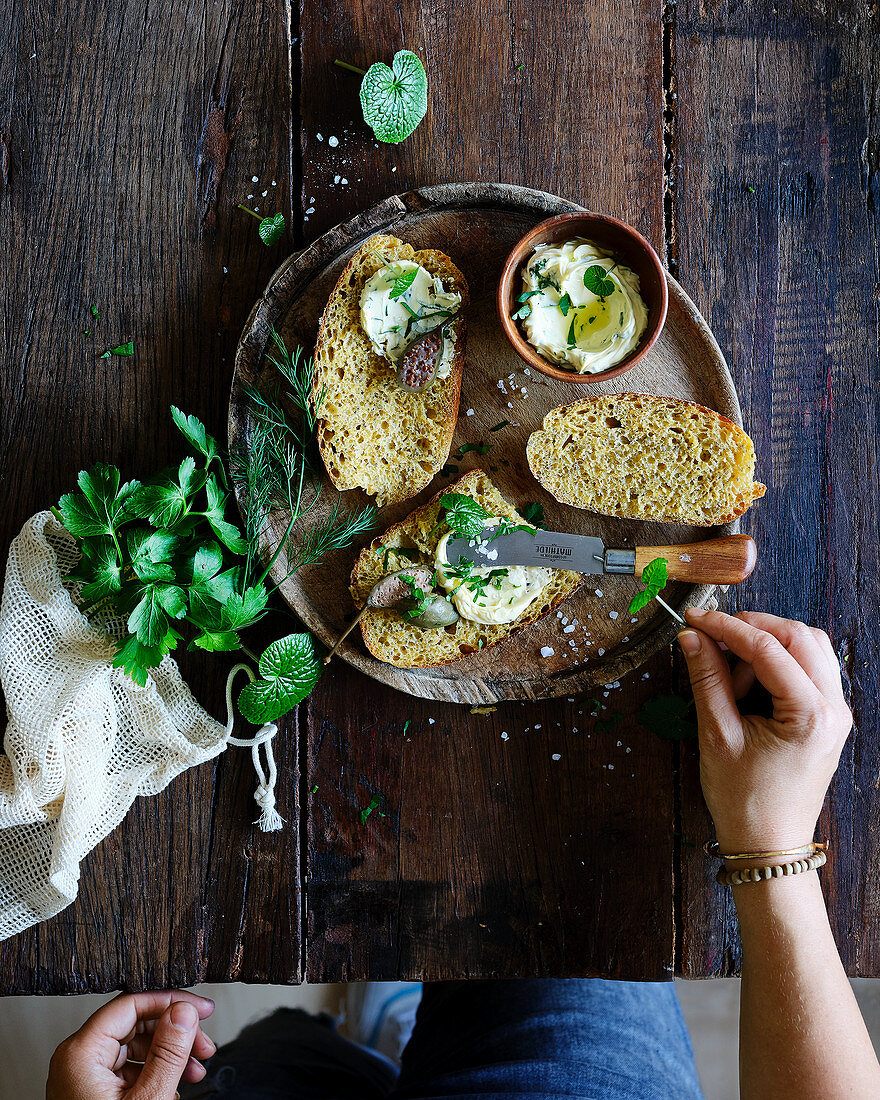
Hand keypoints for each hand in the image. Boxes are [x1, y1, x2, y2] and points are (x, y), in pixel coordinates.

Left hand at [47, 990, 215, 1099]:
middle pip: (135, 1025)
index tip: (200, 1008)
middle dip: (175, 1035)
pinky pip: (129, 1070)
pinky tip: (176, 1086)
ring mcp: (84, 1078)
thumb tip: (183, 1012)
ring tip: (197, 1070)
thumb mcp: (148, 1099)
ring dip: (171, 1056)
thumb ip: (168, 1052)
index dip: (170, 1002)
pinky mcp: (93, 1094)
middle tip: (204, 1044)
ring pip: (135, 1048)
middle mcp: (78, 1060)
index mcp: (81, 1053)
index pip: (131, 1004)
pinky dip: (157, 1074)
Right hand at [678, 608, 851, 853]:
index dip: (726, 627)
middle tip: (710, 636)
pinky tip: (747, 682)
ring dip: (767, 644)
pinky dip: (777, 663)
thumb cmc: (744, 800)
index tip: (694, 619)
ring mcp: (835, 712)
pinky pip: (807, 670)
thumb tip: (692, 637)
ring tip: (729, 671)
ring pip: (808, 648)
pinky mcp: (826, 717)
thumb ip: (707, 679)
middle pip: (798, 636)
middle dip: (752, 628)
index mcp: (810, 715)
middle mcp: (833, 708)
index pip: (768, 648)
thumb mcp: (717, 735)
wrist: (768, 844)